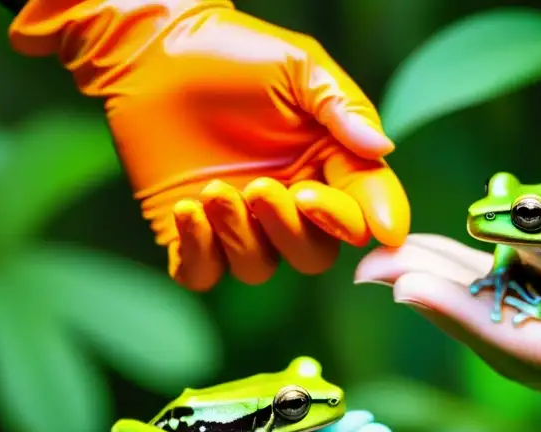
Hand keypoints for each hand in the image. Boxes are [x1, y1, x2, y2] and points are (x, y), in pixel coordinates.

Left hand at [9, 0, 409, 289]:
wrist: (156, 50)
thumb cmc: (235, 53)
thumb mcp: (300, 67)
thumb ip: (343, 108)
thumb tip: (382, 150)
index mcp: (326, 168)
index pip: (362, 209)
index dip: (377, 222)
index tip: (384, 232)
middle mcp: (288, 204)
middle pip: (313, 254)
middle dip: (293, 231)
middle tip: (264, 190)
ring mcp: (240, 222)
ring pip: (259, 267)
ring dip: (240, 236)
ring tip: (214, 190)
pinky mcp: (191, 231)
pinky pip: (203, 272)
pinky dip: (199, 253)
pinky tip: (188, 211)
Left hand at [356, 234, 540, 431]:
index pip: (532, 357)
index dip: (467, 318)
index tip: (409, 284)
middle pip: (510, 347)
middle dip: (446, 304)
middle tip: (379, 267)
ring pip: (519, 330)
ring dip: (462, 292)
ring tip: (403, 258)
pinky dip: (503, 288)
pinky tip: (465, 261)